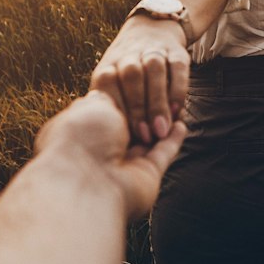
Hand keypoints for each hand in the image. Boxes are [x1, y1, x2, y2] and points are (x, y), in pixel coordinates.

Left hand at [35, 89, 185, 220]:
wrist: (86, 182)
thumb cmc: (81, 140)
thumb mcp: (91, 106)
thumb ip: (104, 97)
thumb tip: (106, 92)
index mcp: (83, 131)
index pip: (106, 110)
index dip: (121, 96)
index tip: (136, 81)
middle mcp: (103, 149)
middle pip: (129, 125)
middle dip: (143, 110)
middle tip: (159, 92)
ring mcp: (125, 163)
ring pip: (149, 139)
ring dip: (161, 123)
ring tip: (174, 105)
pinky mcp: (147, 175)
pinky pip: (164, 153)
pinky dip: (174, 139)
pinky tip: (181, 124)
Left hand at [89, 15, 189, 146]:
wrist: (152, 29)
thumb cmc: (128, 77)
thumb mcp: (112, 86)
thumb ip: (111, 108)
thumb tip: (111, 142)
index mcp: (109, 66)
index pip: (108, 82)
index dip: (116, 107)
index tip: (121, 134)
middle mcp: (129, 54)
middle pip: (131, 75)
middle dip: (138, 107)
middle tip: (145, 137)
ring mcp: (153, 50)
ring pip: (154, 69)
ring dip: (158, 101)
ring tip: (162, 129)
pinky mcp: (178, 52)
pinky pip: (178, 69)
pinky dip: (178, 91)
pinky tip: (177, 113)